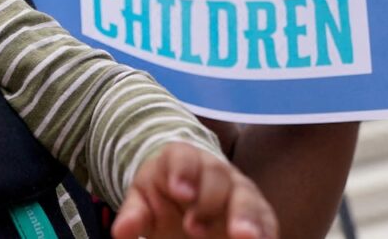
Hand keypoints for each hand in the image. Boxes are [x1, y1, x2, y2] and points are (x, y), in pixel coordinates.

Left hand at [113, 142, 276, 238]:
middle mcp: (214, 169)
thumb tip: (121, 232)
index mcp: (181, 159)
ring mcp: (239, 188)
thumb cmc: (163, 197)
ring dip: (245, 216)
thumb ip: (135, 214)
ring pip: (247, 196)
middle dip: (208, 200)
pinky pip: (266, 218)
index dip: (183, 172)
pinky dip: (265, 230)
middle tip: (193, 227)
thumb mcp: (143, 202)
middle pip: (217, 175)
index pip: (183, 157)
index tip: (179, 192)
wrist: (186, 198)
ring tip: (242, 237)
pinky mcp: (258, 211)